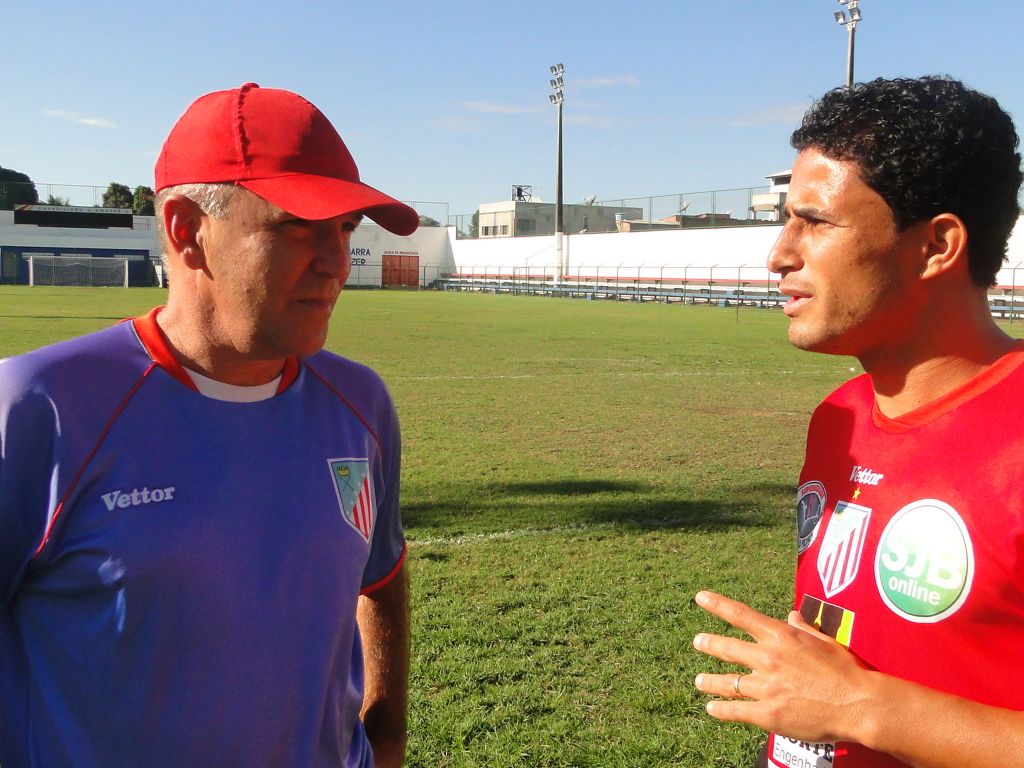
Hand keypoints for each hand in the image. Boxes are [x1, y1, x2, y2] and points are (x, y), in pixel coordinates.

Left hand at [692, 590, 872, 743]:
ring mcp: (765, 686)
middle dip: (709, 644)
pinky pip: (735, 710)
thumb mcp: (824, 641)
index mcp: (781, 637)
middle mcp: (768, 658)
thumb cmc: (846, 671)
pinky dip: (720, 710)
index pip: (741, 615)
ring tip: (699, 681)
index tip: (701, 597)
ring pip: (727, 682)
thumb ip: (803, 628)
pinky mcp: (767, 713)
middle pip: (727, 648)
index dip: (718, 605)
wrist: (858, 704)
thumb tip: (791, 615)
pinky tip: (712, 709)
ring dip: (709, 681)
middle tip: (698, 641)